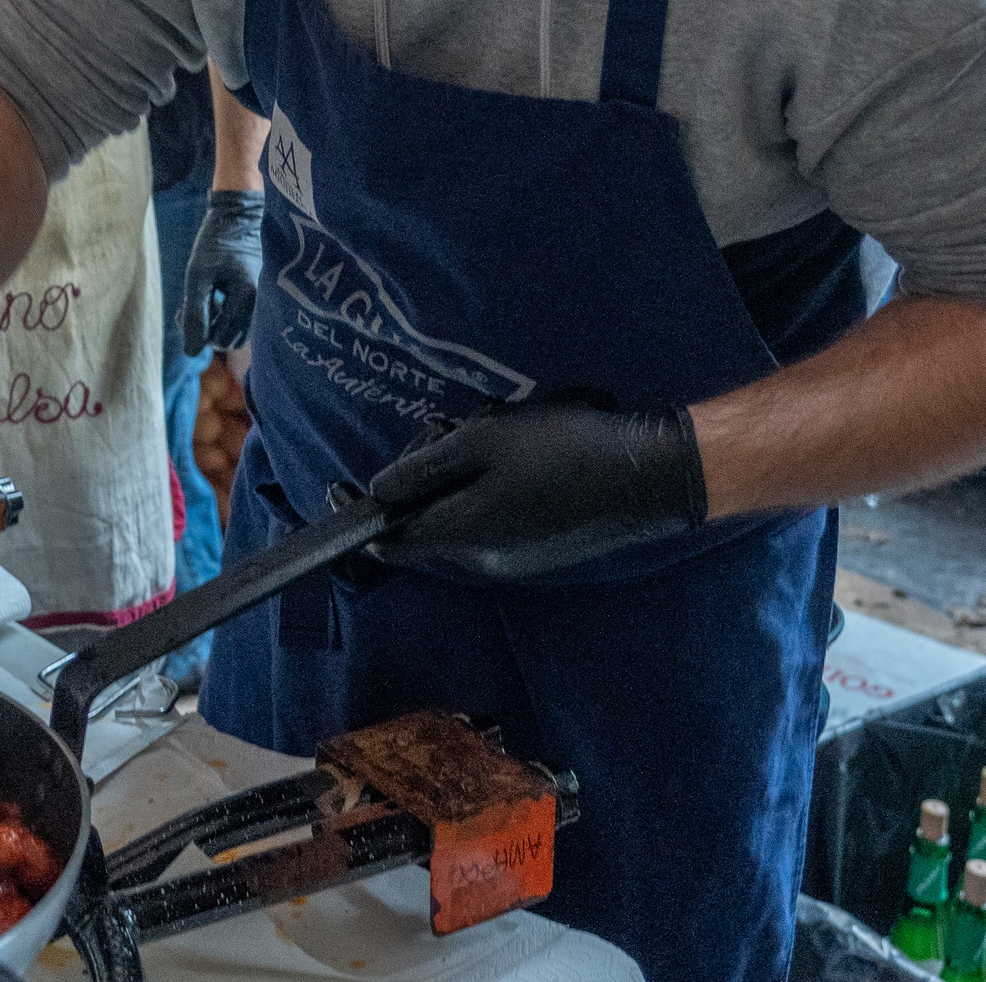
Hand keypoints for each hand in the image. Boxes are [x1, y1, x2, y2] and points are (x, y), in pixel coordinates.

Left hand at [180, 188, 264, 355]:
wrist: (240, 214)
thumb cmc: (216, 241)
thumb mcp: (197, 276)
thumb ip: (194, 313)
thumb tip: (191, 352)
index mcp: (248, 296)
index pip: (220, 338)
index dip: (198, 330)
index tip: (184, 308)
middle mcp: (262, 303)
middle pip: (229, 339)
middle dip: (207, 328)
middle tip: (190, 305)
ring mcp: (264, 300)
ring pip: (236, 332)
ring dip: (216, 323)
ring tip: (204, 298)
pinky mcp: (261, 297)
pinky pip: (242, 319)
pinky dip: (225, 314)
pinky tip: (215, 295)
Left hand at [368, 399, 705, 582]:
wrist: (651, 473)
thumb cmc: (563, 449)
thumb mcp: (484, 442)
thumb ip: (424, 468)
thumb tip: (377, 490)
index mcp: (463, 536)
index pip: (389, 544)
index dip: (356, 515)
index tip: (334, 487)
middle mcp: (485, 559)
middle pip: (426, 522)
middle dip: (420, 474)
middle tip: (437, 426)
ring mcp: (518, 556)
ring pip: (461, 514)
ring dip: (458, 472)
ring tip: (485, 426)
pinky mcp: (543, 545)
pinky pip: (493, 515)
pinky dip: (487, 482)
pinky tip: (515, 446)